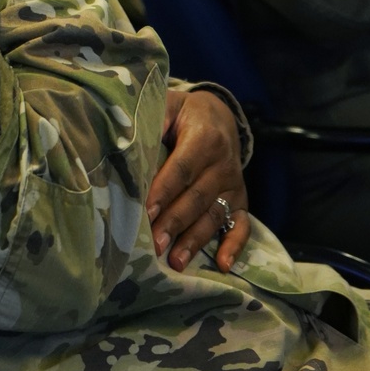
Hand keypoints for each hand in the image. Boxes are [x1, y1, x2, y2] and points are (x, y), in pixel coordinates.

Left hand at [146, 88, 249, 273]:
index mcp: (204, 137)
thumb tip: (127, 140)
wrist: (219, 115)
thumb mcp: (168, 105)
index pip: (181, 168)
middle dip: (174, 223)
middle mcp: (223, 162)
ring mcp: (234, 183)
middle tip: (154, 245)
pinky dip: (234, 245)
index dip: (163, 191)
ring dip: (195, 240)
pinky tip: (223, 265)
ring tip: (175, 261)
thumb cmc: (184, 114)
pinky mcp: (241, 199)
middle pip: (197, 197)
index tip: (145, 213)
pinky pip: (242, 225)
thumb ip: (152, 119)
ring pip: (214, 215)